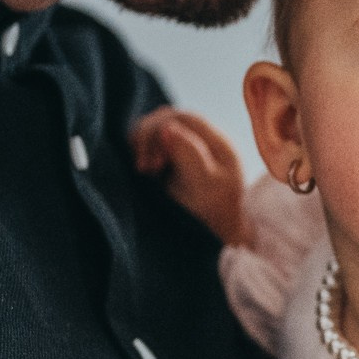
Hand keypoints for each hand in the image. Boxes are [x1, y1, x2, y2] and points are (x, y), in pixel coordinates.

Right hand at [132, 108, 251, 247]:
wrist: (215, 239)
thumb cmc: (214, 216)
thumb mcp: (205, 187)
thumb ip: (191, 156)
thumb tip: (168, 127)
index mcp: (217, 143)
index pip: (184, 119)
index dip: (160, 131)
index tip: (150, 163)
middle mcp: (203, 140)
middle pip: (167, 120)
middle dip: (148, 139)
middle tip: (143, 169)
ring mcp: (188, 148)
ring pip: (156, 130)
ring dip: (142, 145)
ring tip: (143, 170)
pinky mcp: (172, 159)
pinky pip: (151, 144)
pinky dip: (141, 152)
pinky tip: (142, 170)